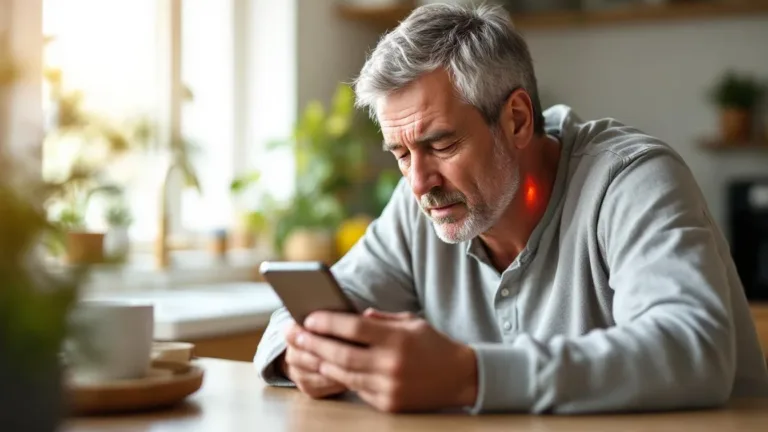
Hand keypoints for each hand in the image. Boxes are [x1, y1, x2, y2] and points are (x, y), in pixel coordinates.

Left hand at [288, 308, 477, 412]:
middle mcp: (391, 364)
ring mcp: (388, 387)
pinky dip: (341, 377)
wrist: (461, 378)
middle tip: (294, 335)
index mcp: (397, 339)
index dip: (327, 322)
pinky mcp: (388, 404)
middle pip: (341, 353)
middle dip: (314, 343)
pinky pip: (357, 389)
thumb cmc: (433, 345)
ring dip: (321, 361)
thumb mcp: (411, 322)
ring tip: (305, 352)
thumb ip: (380, 320)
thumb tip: (354, 317)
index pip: (353, 328)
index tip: (308, 317)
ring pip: (344, 374)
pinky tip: (327, 367)